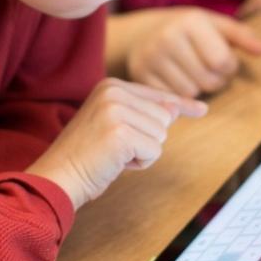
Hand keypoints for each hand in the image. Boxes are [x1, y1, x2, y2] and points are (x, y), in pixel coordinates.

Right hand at [26, 78, 206, 207]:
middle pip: (164, 118)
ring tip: (113, 155)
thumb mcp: (116, 127)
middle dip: (146, 140)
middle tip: (114, 148)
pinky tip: (115, 163)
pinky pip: (154, 151)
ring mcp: (116, 110)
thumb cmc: (87, 155)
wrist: (59, 175)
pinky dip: (139, 163)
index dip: (181, 106)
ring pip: (161, 136)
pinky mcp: (120, 132)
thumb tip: (175, 109)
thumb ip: (144, 115)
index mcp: (111, 85)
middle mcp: (113, 91)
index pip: (157, 96)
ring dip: (142, 153)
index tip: (201, 109)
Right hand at [127, 8, 260, 96]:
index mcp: (190, 21)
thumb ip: (241, 36)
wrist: (139, 33)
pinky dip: (180, 94)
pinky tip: (178, 80)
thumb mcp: (213, 24)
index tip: (226, 62)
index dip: (230, 67)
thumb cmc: (186, 29)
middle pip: (208, 80)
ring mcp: (151, 58)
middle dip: (216, 80)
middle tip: (211, 70)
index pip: (222, 61)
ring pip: (191, 92)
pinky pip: (172, 99)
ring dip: (199, 88)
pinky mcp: (140, 76)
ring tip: (194, 74)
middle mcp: (168, 38)